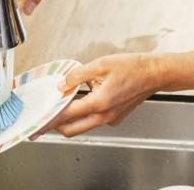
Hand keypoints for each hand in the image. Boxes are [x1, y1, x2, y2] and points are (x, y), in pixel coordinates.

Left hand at [32, 53, 164, 137]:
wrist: (154, 74)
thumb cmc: (132, 67)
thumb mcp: (100, 64)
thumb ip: (77, 75)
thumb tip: (62, 84)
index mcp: (99, 103)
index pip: (66, 116)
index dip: (50, 116)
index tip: (39, 118)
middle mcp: (104, 116)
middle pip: (71, 130)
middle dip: (56, 125)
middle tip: (46, 117)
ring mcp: (111, 119)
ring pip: (82, 126)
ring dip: (70, 118)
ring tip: (64, 103)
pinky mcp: (115, 118)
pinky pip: (94, 120)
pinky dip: (84, 113)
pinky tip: (84, 98)